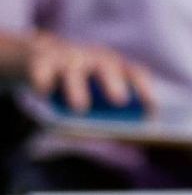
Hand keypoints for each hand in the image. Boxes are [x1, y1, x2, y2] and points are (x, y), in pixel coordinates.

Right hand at [17, 31, 154, 113]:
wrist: (37, 57)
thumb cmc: (76, 81)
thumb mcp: (93, 91)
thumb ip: (106, 112)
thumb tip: (114, 138)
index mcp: (113, 65)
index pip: (135, 72)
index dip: (144, 89)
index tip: (151, 109)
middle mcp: (94, 58)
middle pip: (107, 66)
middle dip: (114, 83)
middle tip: (120, 100)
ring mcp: (67, 57)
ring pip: (73, 70)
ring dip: (77, 88)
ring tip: (80, 108)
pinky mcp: (40, 60)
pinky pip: (42, 69)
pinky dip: (43, 80)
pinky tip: (44, 93)